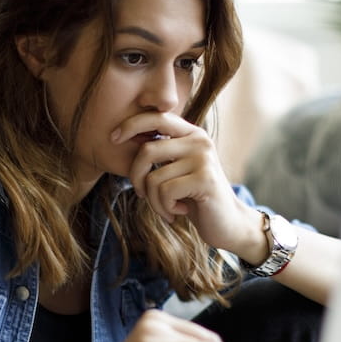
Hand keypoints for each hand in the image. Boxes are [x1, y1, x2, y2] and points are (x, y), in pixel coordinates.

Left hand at [112, 112, 258, 253]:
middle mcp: (199, 141)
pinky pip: (165, 192)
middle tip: (143, 195)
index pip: (157, 117)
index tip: (113, 138)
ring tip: (168, 208)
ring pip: (153, 178)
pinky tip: (179, 212)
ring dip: (154, 201)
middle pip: (146, 151)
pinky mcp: (204, 179)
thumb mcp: (177, 169)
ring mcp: (203, 159)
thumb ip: (160, 153)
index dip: (131, 124)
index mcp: (191, 134)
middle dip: (136, 178)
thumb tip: (122, 138)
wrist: (227, 224)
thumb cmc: (194, 198)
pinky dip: (165, 208)